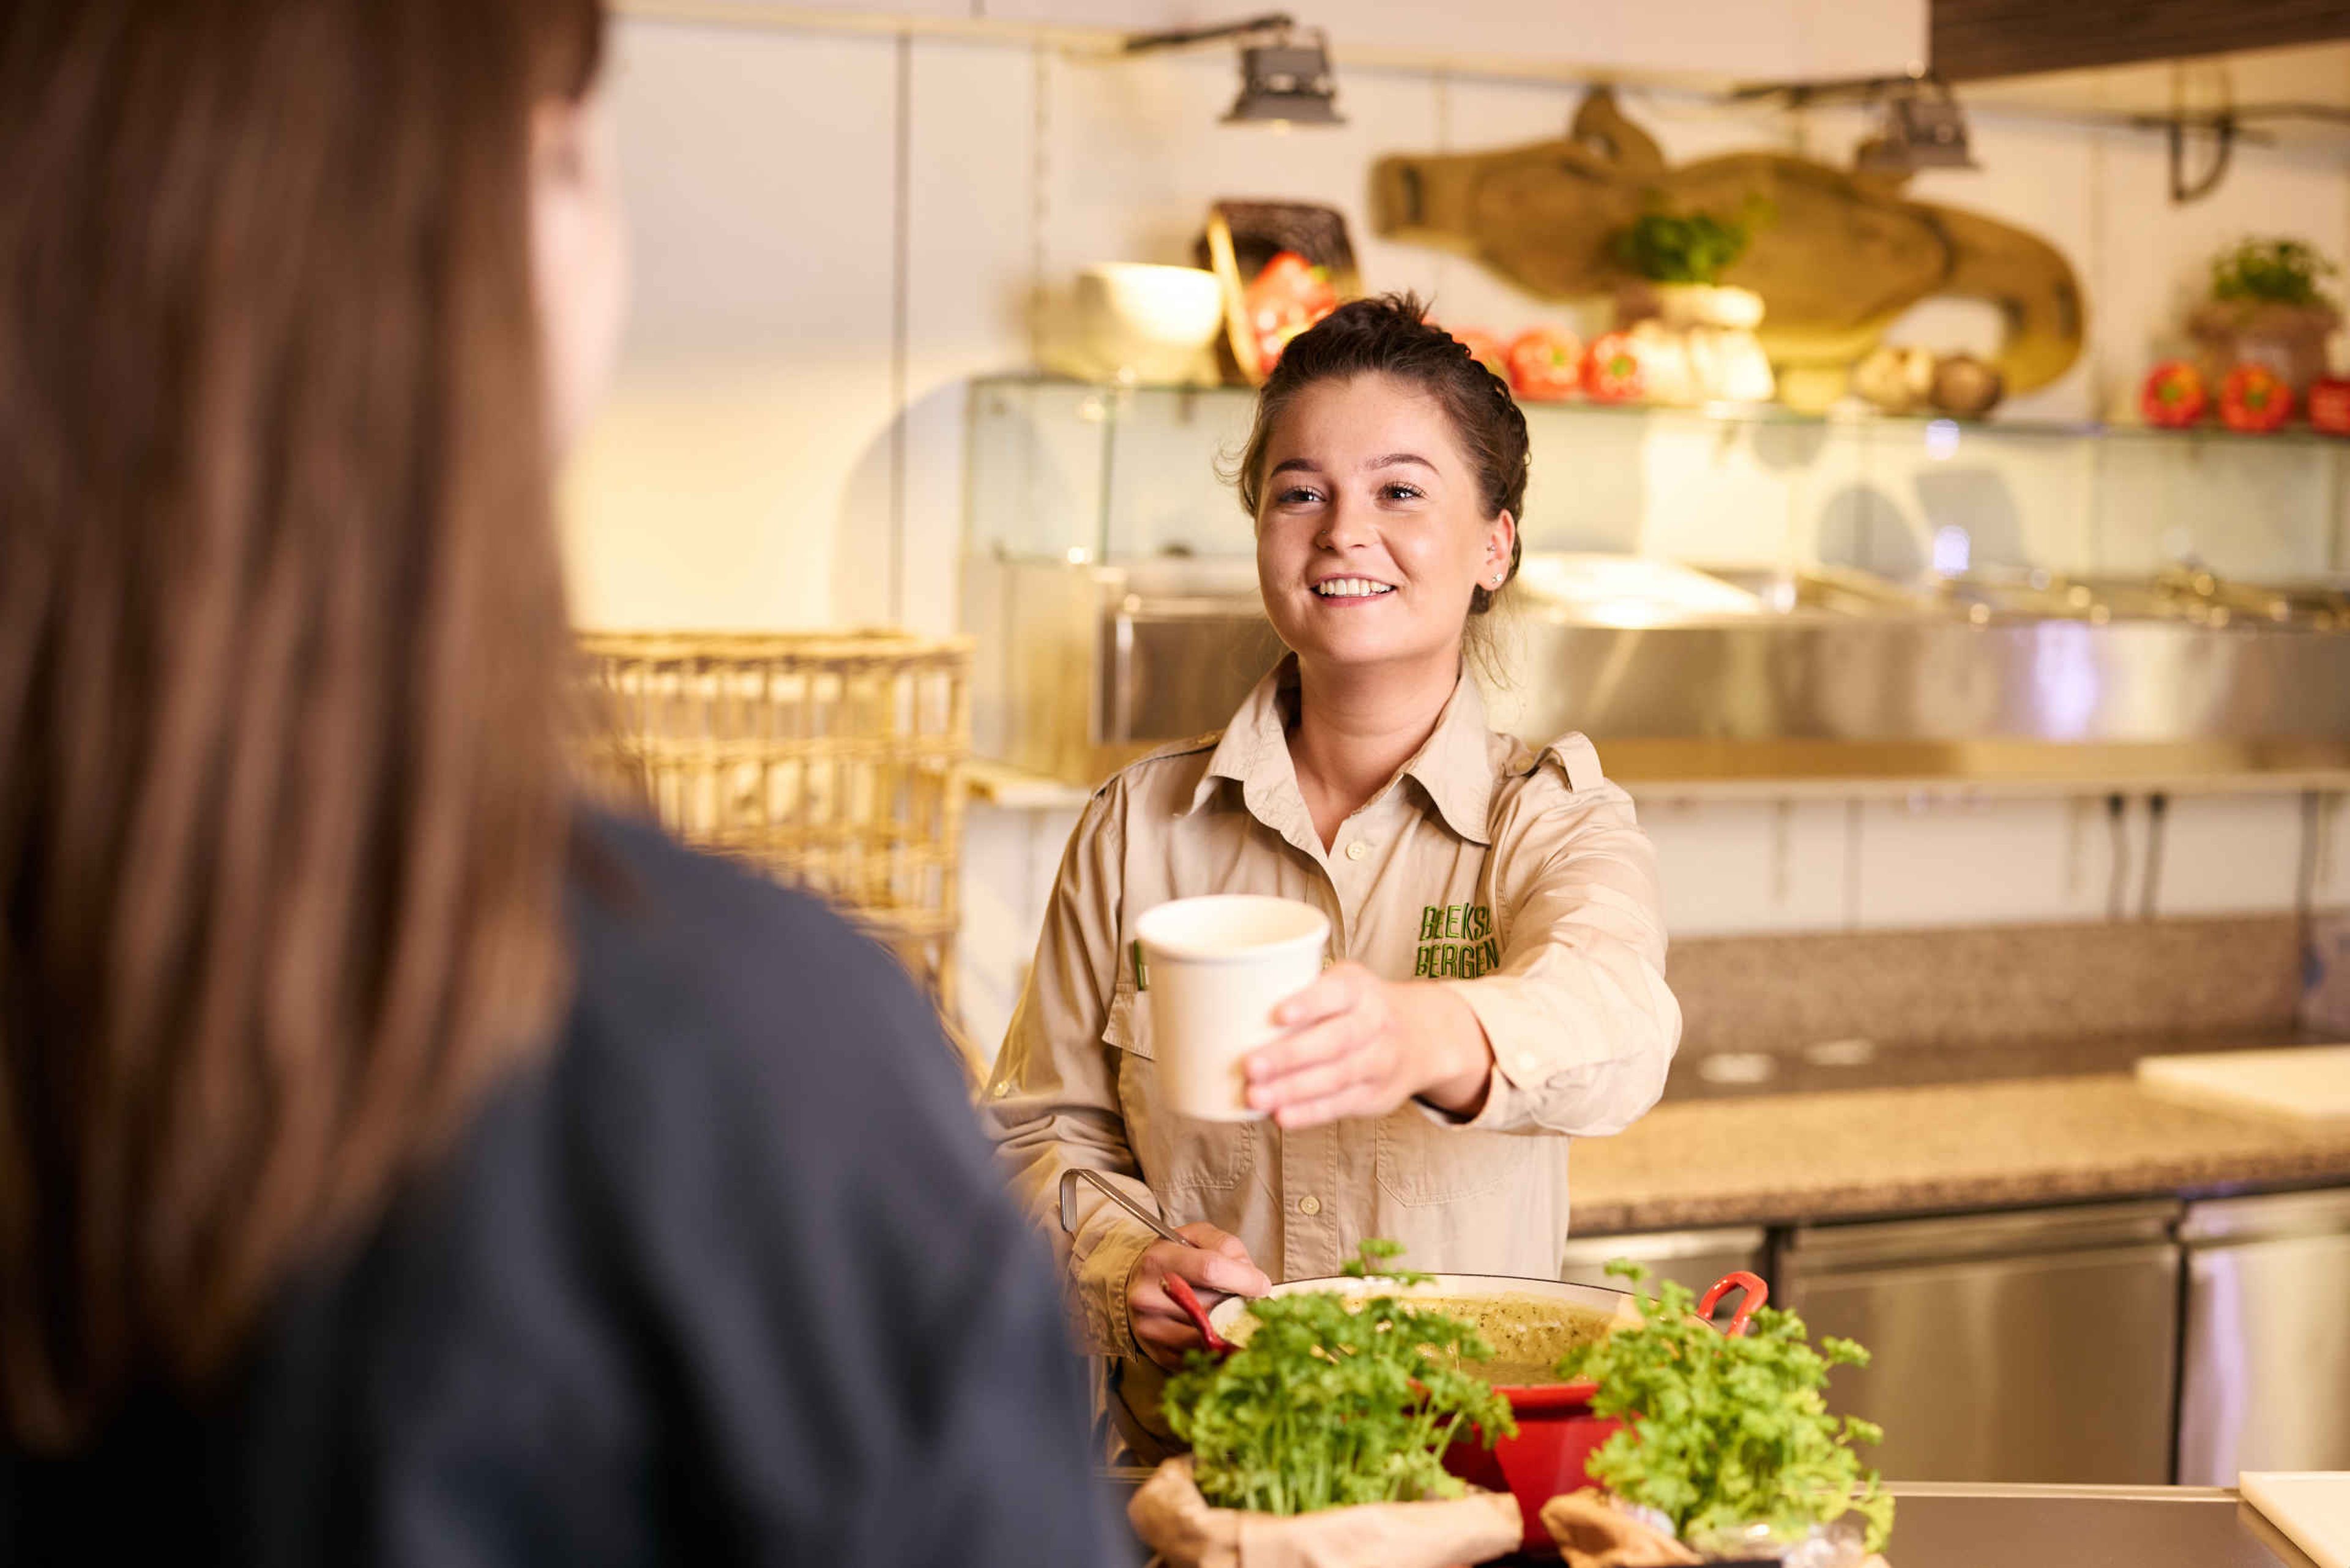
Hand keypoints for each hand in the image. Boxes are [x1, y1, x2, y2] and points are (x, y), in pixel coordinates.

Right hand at [1127, 1223, 1269, 1367]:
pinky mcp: (1157, 1352)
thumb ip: (1226, 1246)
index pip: (1211, 1269)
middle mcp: (1149, 1294)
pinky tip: (1221, 1335)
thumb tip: (1253, 1278)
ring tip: (1236, 1319)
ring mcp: (1150, 1328)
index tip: (1261, 1284)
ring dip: (1231, 1332)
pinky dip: (1218, 1350)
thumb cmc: (1172, 1258)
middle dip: (1240, 1307)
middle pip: (1212, 1307)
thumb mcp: (1196, 1236)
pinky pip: (1199, 1359)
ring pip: (1207, 1338)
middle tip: (1250, 1303)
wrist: (1134, 1283)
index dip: (1244, 1278)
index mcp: (1160, 1258)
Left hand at [1243, 962, 1493, 1128]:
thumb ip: (1295, 992)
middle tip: (1249, 1065)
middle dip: (1290, 1056)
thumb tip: (1215, 1006)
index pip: (1336, 993)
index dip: (1309, 1003)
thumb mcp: (1338, 984)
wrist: (1423, 1036)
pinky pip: (1340, 1105)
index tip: (1277, 1014)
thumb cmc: (1355, 1006)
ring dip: (1293, 1090)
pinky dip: (1310, 1113)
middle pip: (1334, 1041)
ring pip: (1336, 1076)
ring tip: (1254, 1096)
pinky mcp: (1375, 1095)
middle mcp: (1374, 1022)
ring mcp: (1379, 1061)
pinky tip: (1280, 1116)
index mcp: (1358, 988)